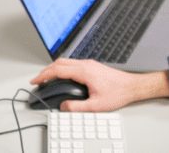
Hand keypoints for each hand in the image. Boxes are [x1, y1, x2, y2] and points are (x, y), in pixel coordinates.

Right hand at [31, 58, 168, 111]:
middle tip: (37, 80)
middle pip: (59, 62)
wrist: (132, 86)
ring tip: (47, 78)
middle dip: (46, 70)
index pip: (58, 70)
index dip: (43, 75)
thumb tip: (63, 106)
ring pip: (66, 61)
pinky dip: (63, 68)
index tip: (35, 81)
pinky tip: (62, 76)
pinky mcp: (93, 66)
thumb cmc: (118, 93)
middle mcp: (86, 65)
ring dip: (54, 68)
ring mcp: (90, 64)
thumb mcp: (96, 105)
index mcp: (84, 72)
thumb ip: (77, 107)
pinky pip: (73, 63)